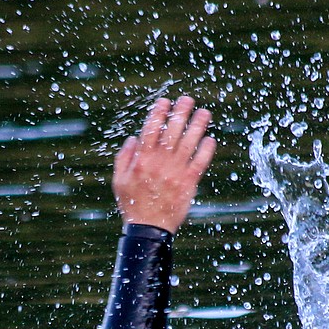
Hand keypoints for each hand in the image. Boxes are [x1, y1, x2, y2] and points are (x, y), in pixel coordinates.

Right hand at [112, 95, 215, 233]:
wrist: (149, 228)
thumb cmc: (132, 204)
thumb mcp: (119, 180)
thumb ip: (124, 157)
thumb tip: (133, 138)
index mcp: (142, 159)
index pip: (151, 129)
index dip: (159, 112)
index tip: (165, 101)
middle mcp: (160, 162)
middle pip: (173, 131)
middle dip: (181, 112)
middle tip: (188, 99)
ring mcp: (176, 172)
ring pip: (189, 143)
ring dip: (198, 125)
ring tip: (204, 112)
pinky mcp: (189, 183)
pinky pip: (200, 162)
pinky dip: (206, 150)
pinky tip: (210, 139)